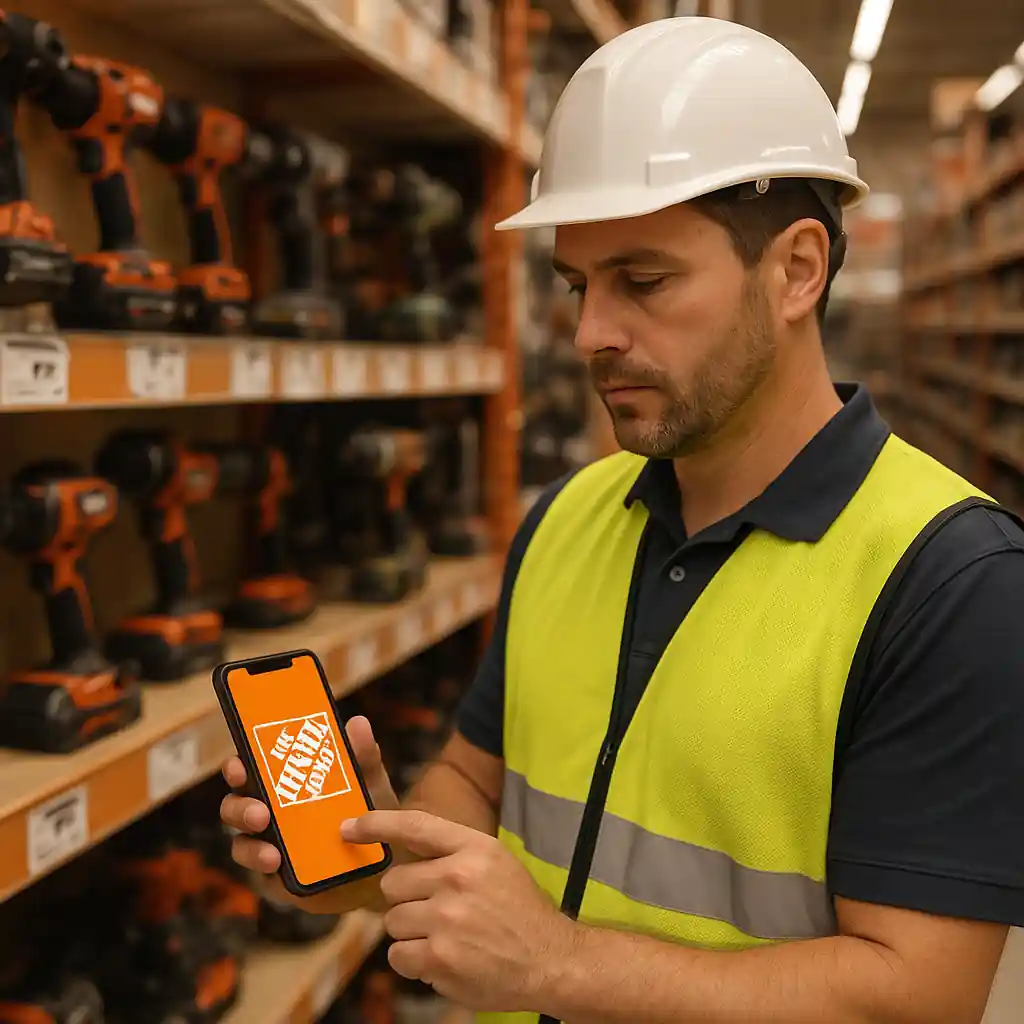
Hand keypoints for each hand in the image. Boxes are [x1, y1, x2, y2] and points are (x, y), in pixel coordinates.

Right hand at [219, 715, 398, 914]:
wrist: (384, 863)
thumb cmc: (369, 813)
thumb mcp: (370, 782)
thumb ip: (363, 755)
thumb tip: (357, 723)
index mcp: (285, 782)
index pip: (251, 768)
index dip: (237, 766)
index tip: (239, 765)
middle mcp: (270, 810)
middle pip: (236, 804)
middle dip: (241, 807)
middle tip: (261, 813)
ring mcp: (269, 843)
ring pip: (240, 840)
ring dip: (249, 844)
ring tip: (272, 853)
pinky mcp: (275, 876)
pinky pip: (258, 872)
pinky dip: (264, 866)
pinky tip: (277, 865)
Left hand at [343, 809, 575, 1012]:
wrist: (550, 959)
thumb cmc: (517, 910)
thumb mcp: (494, 862)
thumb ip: (451, 854)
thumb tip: (399, 855)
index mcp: (474, 848)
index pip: (416, 825)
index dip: (377, 824)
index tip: (349, 827)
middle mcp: (458, 878)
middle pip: (393, 884)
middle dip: (406, 900)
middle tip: (435, 912)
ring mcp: (447, 919)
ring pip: (393, 922)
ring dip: (411, 934)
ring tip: (446, 938)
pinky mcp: (440, 958)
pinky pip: (399, 956)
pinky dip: (415, 962)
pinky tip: (445, 960)